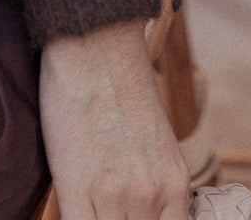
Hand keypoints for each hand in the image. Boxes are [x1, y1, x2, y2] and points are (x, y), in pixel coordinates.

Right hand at [39, 20, 189, 219]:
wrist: (98, 47)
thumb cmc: (124, 88)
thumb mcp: (156, 143)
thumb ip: (154, 185)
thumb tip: (142, 213)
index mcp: (175, 185)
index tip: (132, 217)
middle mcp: (150, 196)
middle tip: (108, 206)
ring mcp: (114, 194)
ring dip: (99, 219)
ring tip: (92, 202)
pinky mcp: (75, 186)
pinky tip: (77, 207)